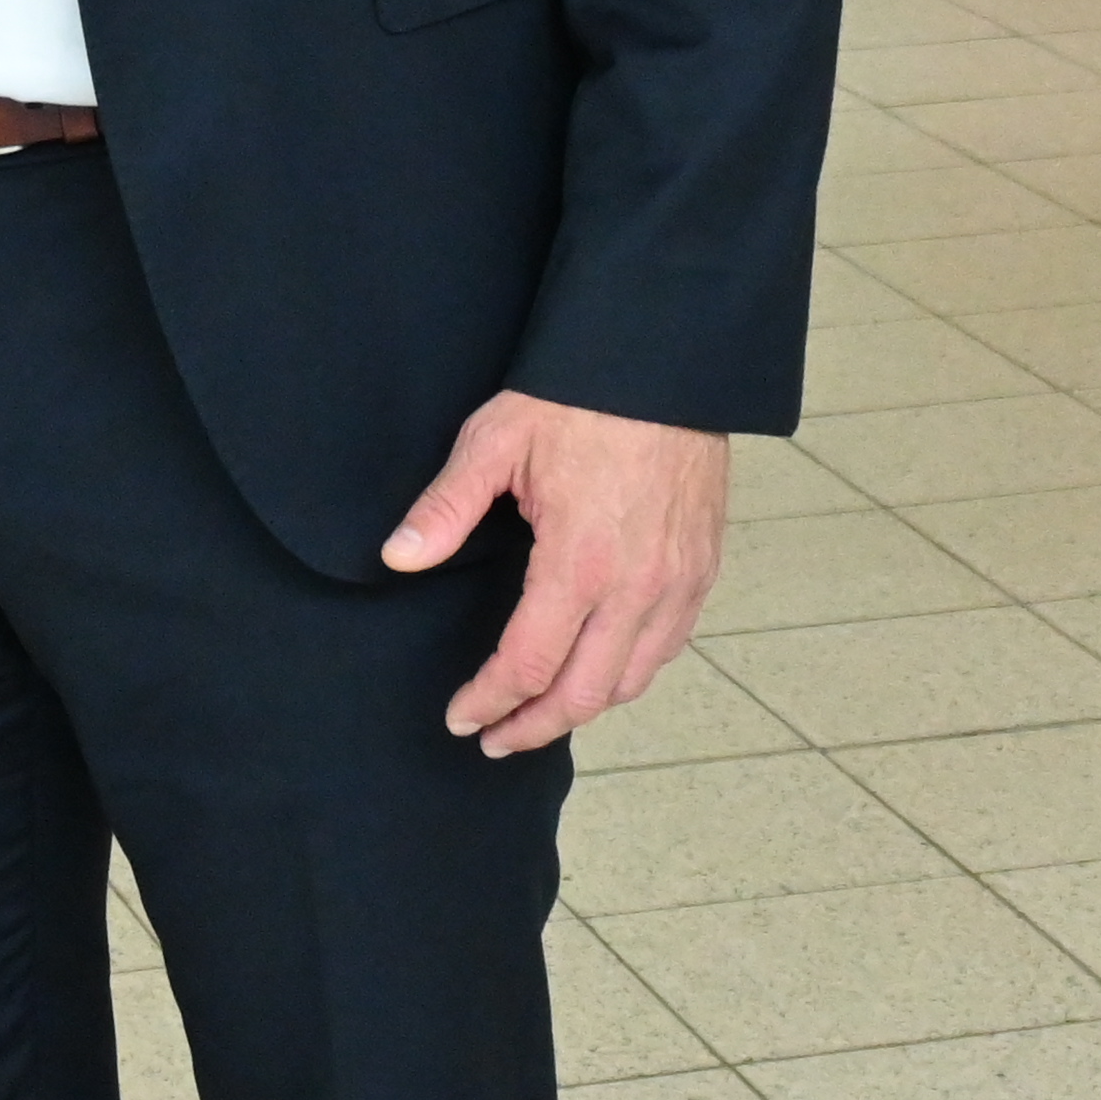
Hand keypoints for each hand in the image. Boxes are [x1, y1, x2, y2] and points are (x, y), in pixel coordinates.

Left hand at [383, 391, 728, 757]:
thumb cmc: (580, 395)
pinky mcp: (702, 569)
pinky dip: (631, 675)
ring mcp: (677, 582)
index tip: (462, 717)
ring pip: (632, 681)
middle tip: (495, 739)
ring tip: (542, 714)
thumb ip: (446, 508)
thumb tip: (398, 557)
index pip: (527, 665)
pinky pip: (668, 647)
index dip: (489, 701)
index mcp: (579, 562)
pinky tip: (601, 671)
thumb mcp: (496, 440)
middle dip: (533, 728)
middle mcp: (636, 587)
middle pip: (583, 695)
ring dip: (583, 709)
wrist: (664, 360)